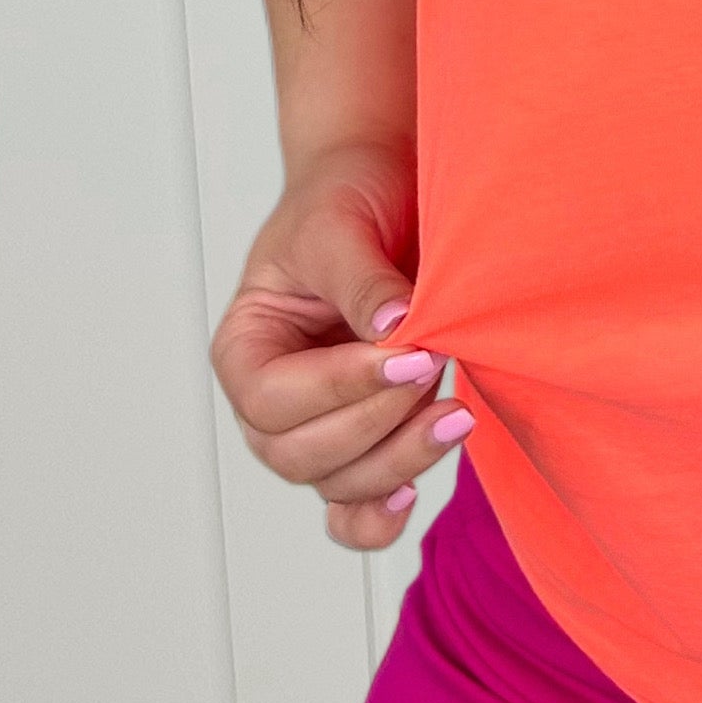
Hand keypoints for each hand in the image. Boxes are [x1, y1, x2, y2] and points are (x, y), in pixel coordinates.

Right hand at [207, 138, 470, 550]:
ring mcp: (318, 427)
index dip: (340, 388)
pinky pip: (354, 510)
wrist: (385, 184)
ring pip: (340, 485)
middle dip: (376, 425)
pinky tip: (412, 494)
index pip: (275, 400)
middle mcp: (272, 401)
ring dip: (399, 461)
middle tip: (435, 370)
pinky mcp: (365, 439)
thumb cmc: (345, 197)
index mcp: (245, 348)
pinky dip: (377, 518)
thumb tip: (397, 330)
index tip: (411, 354)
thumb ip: (361, 281)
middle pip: (302, 457)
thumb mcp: (341, 225)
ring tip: (456, 416)